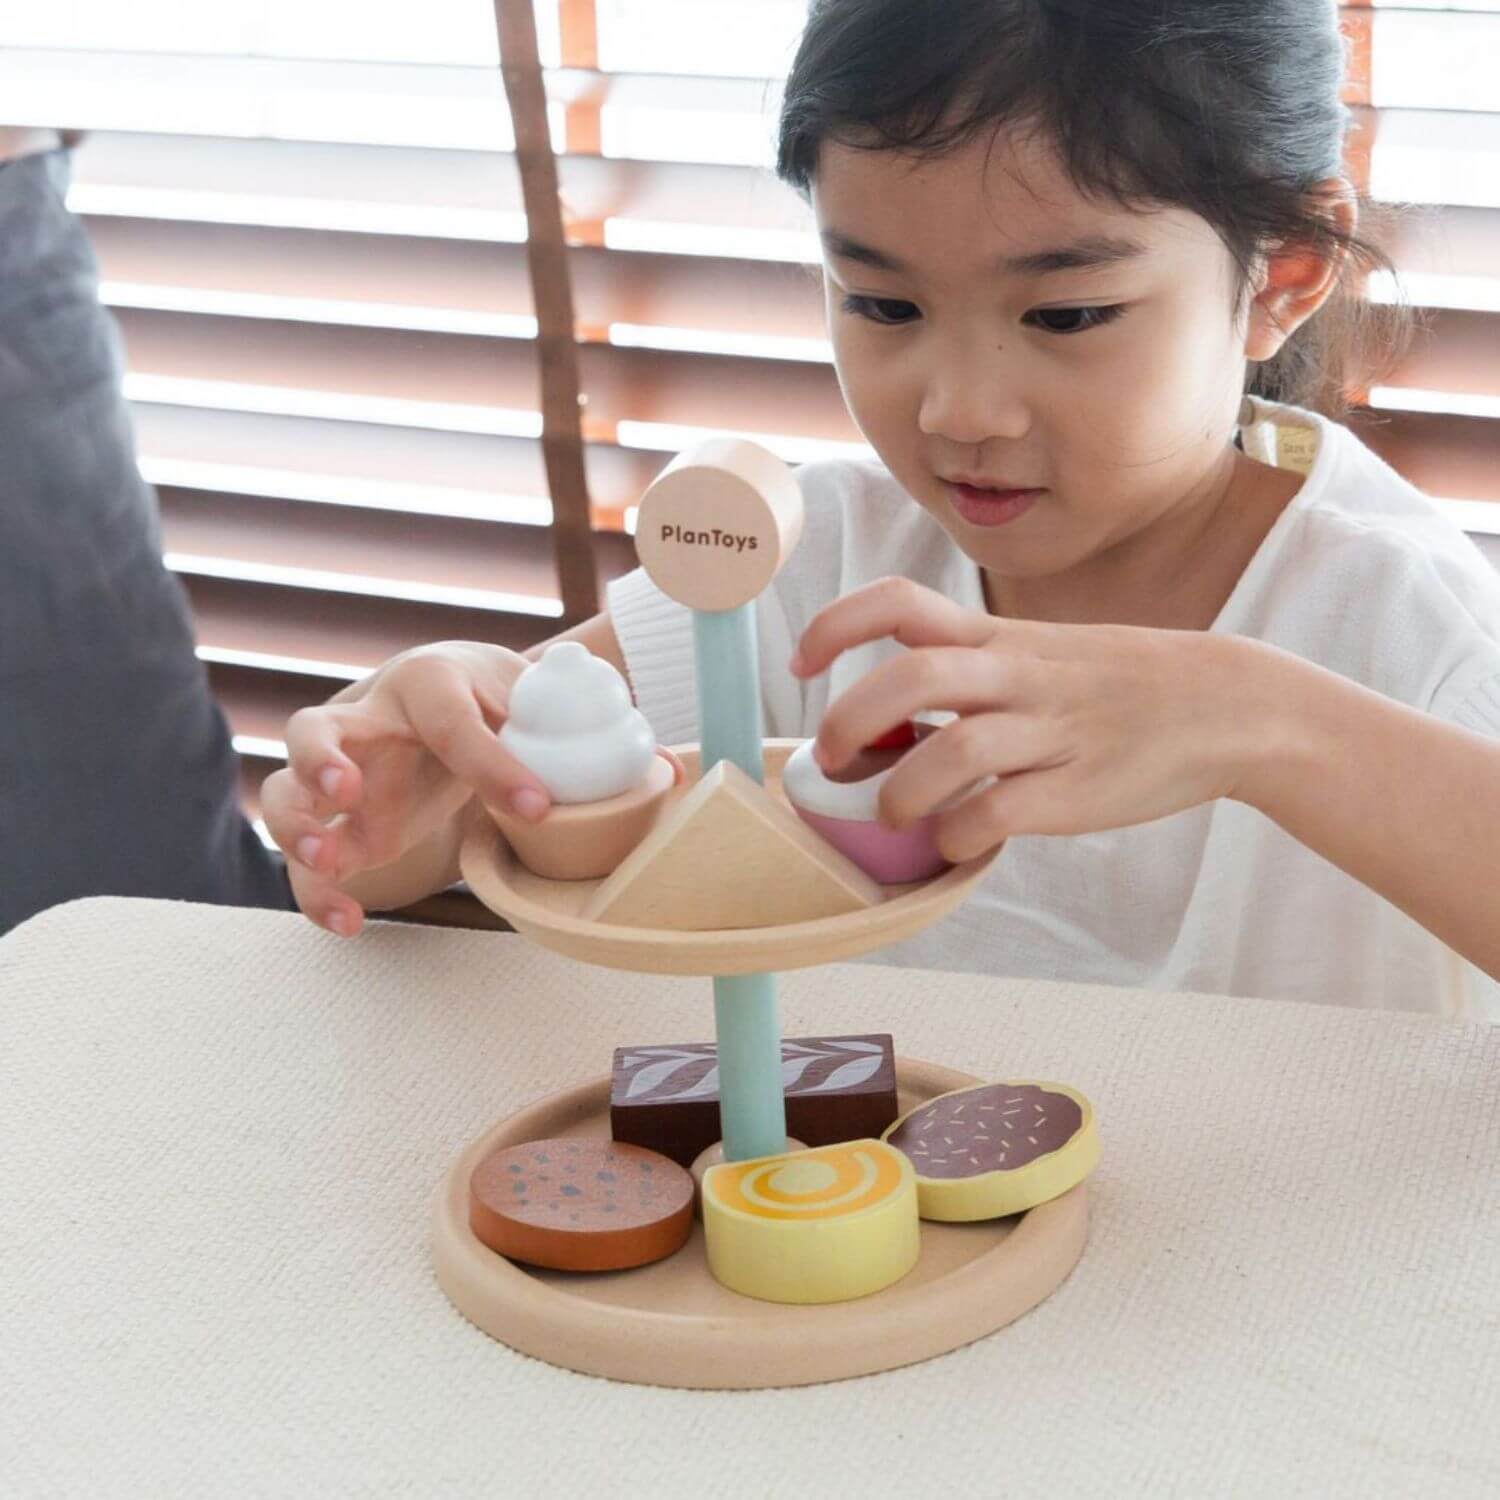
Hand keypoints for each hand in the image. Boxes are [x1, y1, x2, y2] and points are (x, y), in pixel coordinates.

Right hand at [260, 641, 551, 935]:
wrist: (463, 702)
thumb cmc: (496, 700)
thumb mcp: (529, 701)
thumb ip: (563, 730)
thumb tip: (638, 768)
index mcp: (428, 683)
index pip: (452, 721)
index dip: (493, 764)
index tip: (537, 808)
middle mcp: (369, 722)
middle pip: (314, 730)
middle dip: (320, 760)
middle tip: (344, 792)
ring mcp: (344, 776)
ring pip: (286, 791)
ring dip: (296, 825)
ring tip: (326, 858)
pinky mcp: (342, 826)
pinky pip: (307, 861)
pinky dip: (318, 892)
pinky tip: (349, 920)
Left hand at [789, 577, 1270, 861]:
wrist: (1229, 706)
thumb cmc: (1120, 683)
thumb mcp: (1042, 650)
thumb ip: (969, 669)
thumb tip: (883, 721)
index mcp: (1001, 637)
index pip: (903, 603)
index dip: (836, 626)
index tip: (799, 663)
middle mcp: (1019, 675)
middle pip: (914, 676)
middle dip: (851, 718)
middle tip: (831, 759)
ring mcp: (1051, 731)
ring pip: (953, 749)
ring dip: (900, 791)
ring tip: (893, 813)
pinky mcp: (1079, 789)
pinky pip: (998, 813)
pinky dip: (957, 835)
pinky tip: (954, 842)